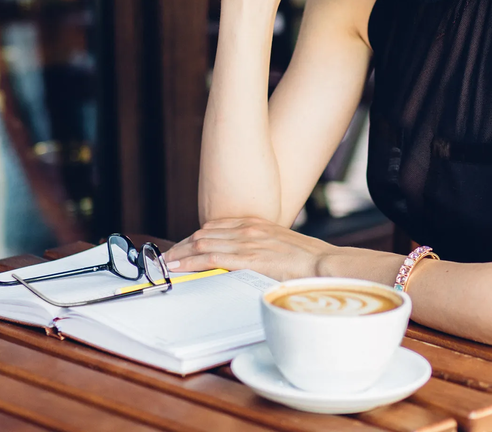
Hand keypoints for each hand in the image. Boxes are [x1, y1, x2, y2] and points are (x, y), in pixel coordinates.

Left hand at [164, 217, 336, 281]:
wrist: (325, 263)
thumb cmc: (308, 258)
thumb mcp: (281, 245)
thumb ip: (262, 247)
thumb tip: (250, 260)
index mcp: (256, 223)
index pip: (215, 227)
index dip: (194, 237)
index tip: (182, 247)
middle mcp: (248, 228)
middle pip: (204, 234)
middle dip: (182, 246)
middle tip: (166, 257)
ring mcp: (248, 242)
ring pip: (203, 244)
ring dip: (181, 254)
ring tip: (166, 264)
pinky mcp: (249, 258)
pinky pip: (212, 258)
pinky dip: (192, 262)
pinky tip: (180, 269)